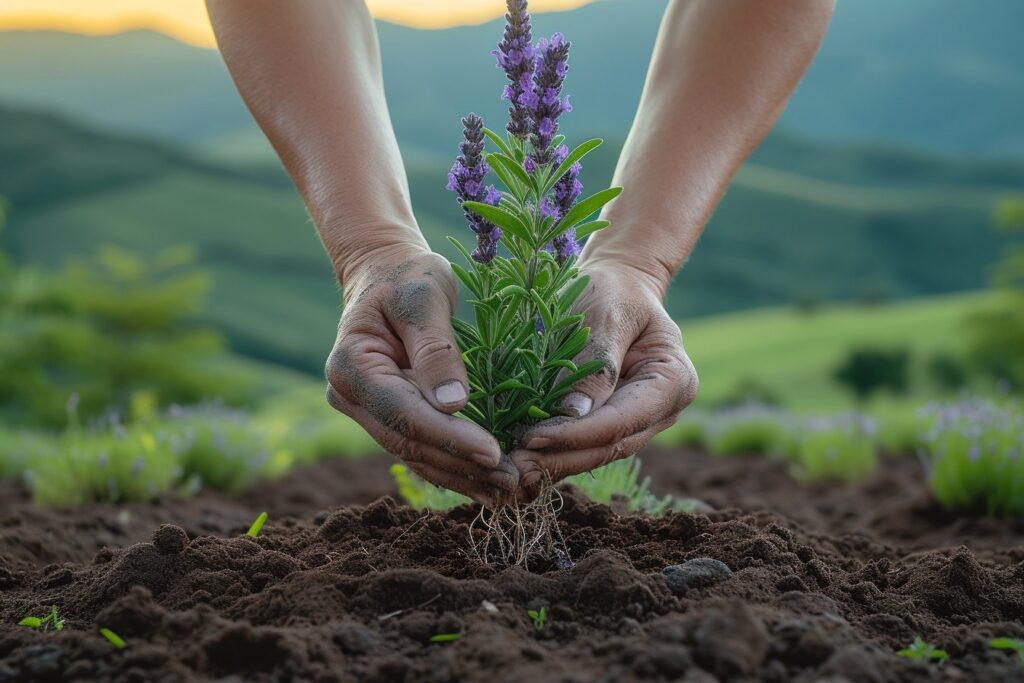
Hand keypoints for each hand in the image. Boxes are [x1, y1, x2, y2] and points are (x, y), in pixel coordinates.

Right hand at [325, 242, 517, 506]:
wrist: (387, 273)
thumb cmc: (407, 276)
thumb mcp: (424, 297)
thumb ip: (436, 348)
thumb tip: (454, 404)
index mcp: (351, 366)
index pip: (403, 412)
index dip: (448, 436)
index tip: (493, 451)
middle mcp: (351, 398)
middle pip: (408, 442)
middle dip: (461, 464)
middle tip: (513, 480)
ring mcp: (368, 412)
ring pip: (415, 455)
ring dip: (462, 476)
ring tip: (509, 490)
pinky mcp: (390, 417)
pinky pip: (423, 449)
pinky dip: (456, 467)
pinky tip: (490, 482)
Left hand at [510, 261, 697, 499]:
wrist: (617, 284)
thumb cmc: (614, 290)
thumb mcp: (606, 314)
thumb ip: (597, 362)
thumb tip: (574, 412)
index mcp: (674, 380)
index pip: (623, 420)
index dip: (577, 434)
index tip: (532, 438)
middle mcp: (663, 410)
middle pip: (610, 445)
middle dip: (560, 457)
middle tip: (512, 465)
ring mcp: (641, 421)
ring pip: (597, 453)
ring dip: (554, 462)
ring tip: (511, 467)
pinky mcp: (615, 424)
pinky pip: (586, 445)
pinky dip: (555, 453)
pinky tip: (522, 457)